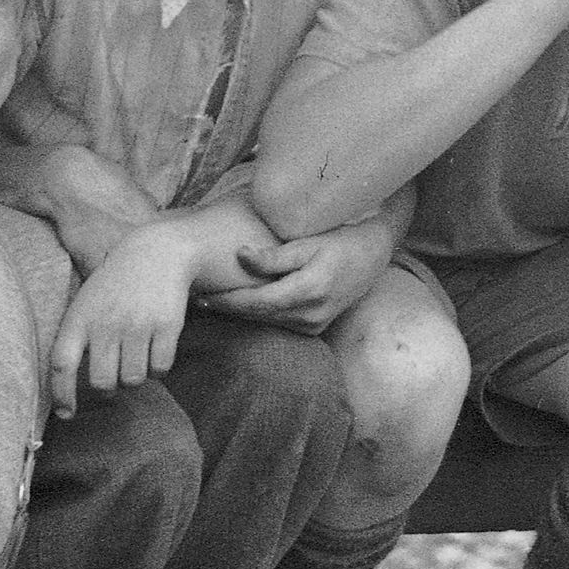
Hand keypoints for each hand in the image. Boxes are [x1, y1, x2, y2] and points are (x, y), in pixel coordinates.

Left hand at [56, 222, 198, 403]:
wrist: (156, 253)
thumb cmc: (115, 285)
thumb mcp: (86, 303)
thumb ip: (77, 339)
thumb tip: (69, 388)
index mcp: (80, 317)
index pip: (62, 364)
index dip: (62, 395)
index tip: (67, 414)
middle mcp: (107, 323)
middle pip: (102, 382)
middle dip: (108, 389)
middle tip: (112, 380)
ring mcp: (138, 325)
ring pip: (134, 379)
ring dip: (135, 377)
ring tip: (135, 357)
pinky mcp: (167, 326)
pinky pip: (160, 369)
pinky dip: (158, 368)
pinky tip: (155, 350)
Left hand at [206, 209, 399, 330]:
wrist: (372, 256)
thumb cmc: (339, 240)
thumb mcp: (306, 242)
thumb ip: (272, 255)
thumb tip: (239, 255)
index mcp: (309, 290)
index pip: (257, 302)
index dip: (227, 300)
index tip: (201, 294)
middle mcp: (311, 314)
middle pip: (257, 315)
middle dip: (226, 307)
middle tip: (196, 298)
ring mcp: (314, 325)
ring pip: (265, 321)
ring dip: (239, 312)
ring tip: (210, 301)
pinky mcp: (314, 328)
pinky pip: (278, 323)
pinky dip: (257, 314)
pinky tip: (238, 305)